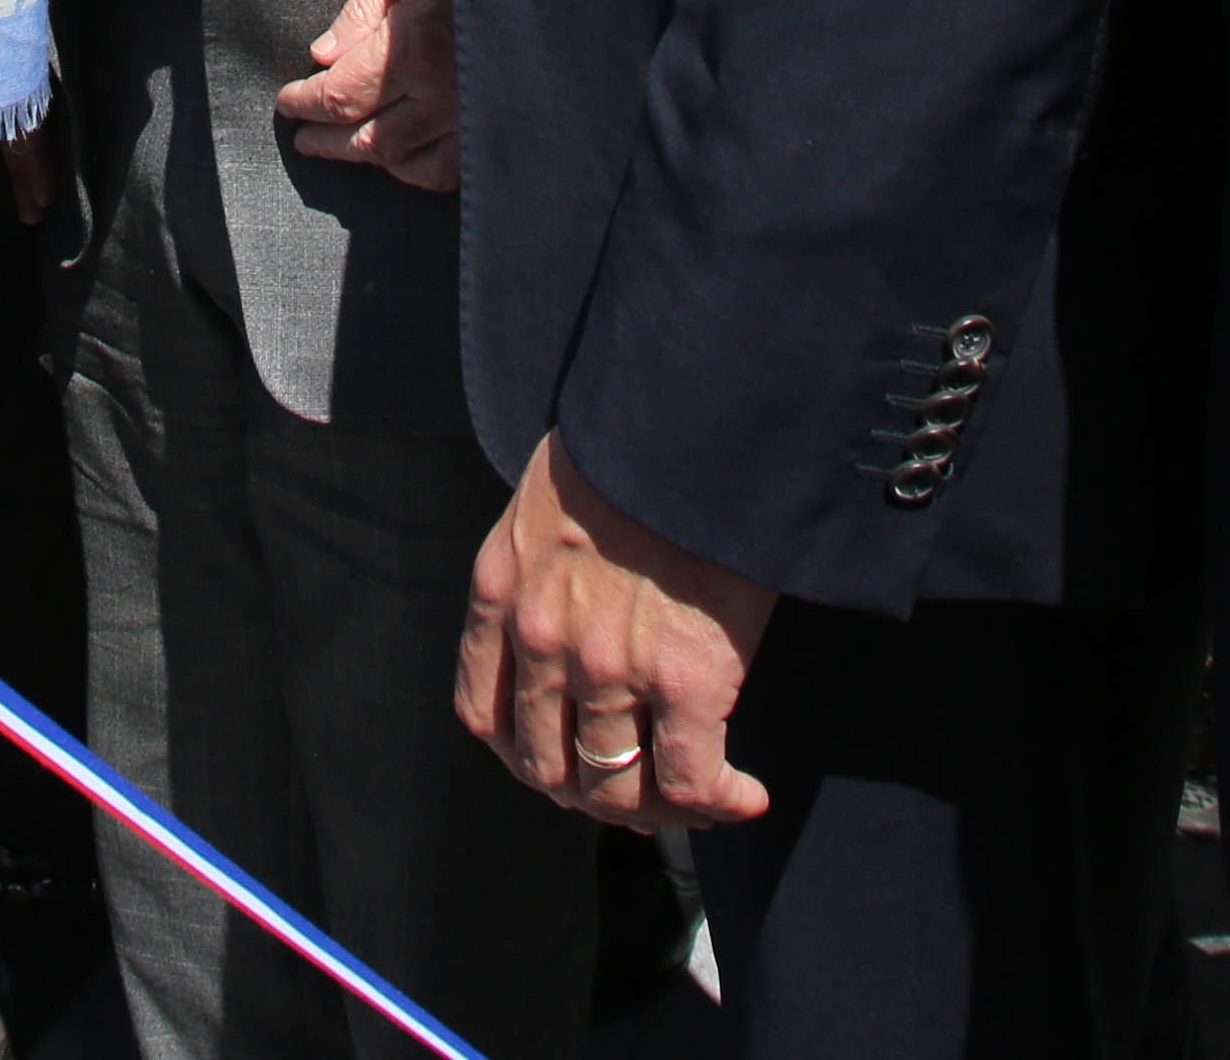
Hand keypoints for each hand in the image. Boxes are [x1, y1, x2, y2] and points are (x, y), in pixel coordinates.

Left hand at [275, 0, 460, 190]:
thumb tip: (322, 54)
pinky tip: (397, 159)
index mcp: (414, 46)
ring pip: (403, 159)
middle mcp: (442, 92)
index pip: (341, 94)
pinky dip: (415, 170)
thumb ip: (364, 9)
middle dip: (325, 138)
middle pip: (366, 136)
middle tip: (302, 136)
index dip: (306, 103)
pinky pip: (448, 170)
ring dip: (362, 157)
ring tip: (336, 148)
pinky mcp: (495, 127)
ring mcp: (472, 117)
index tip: (287, 101)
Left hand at [457, 431, 778, 831]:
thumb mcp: (549, 496)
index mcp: (500, 589)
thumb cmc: (637, 445)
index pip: (484, 714)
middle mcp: (541, 639)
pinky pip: (689, 778)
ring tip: (697, 795)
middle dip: (591, 795)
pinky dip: (717, 802)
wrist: (699, 420)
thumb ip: (541, 564)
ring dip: (657, 809)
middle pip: (548, 768)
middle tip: (638, 794)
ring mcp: (608, 665)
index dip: (526, 759)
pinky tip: (745, 797)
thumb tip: (576, 608)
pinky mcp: (685, 677)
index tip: (564, 765)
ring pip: (616, 786)